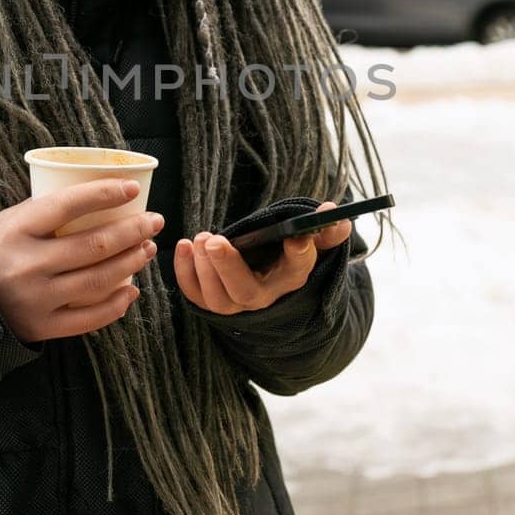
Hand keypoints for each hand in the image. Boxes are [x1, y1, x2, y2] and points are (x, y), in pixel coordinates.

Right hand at [0, 179, 163, 342]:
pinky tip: (132, 290)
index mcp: (18, 230)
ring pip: (98, 280)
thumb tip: (99, 197)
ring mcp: (37, 298)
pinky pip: (89, 318)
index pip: (68, 205)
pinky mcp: (43, 326)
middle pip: (94, 245)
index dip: (104, 194)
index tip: (132, 189)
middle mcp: (28, 264)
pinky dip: (116, 304)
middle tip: (154, 222)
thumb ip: (46, 210)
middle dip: (133, 231)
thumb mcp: (9, 221)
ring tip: (147, 250)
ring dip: (131, 263)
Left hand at [174, 202, 351, 316]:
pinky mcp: (212, 301)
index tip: (295, 239)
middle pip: (246, 292)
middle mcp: (264, 295)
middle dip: (228, 267)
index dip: (298, 254)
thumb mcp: (311, 240)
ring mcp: (236, 302)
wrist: (265, 275)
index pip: (298, 267)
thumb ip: (324, 228)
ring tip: (201, 238)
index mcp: (292, 275)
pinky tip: (184, 246)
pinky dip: (185, 273)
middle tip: (214, 240)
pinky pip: (195, 295)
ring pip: (218, 299)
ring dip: (204, 268)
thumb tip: (330, 211)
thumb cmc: (286, 252)